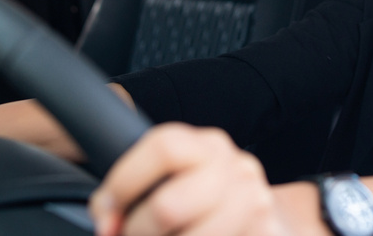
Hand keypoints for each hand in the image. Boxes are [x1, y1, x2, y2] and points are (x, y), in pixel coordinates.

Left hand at [89, 123, 294, 235]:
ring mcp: (253, 203)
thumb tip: (107, 223)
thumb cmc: (202, 203)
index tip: (108, 211)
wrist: (261, 218)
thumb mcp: (174, 181)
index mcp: (207, 146)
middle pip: (168, 207)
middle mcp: (235, 168)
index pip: (164, 147)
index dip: (125, 182)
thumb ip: (132, 190)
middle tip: (133, 235)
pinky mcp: (265, 232)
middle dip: (139, 232)